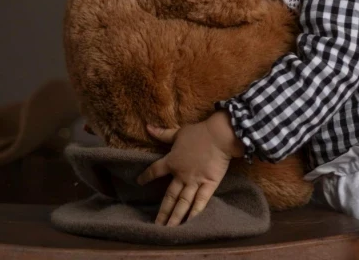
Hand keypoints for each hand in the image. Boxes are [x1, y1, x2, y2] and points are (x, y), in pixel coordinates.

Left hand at [136, 111, 243, 225]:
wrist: (219, 135)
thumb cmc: (199, 132)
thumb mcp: (178, 132)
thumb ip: (162, 133)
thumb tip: (147, 127)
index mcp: (172, 161)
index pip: (155, 171)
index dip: (146, 176)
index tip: (139, 182)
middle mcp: (181, 175)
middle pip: (169, 197)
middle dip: (162, 212)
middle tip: (156, 227)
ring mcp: (195, 181)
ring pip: (182, 203)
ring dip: (175, 217)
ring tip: (169, 231)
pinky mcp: (209, 185)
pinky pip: (201, 202)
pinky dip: (195, 213)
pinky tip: (190, 224)